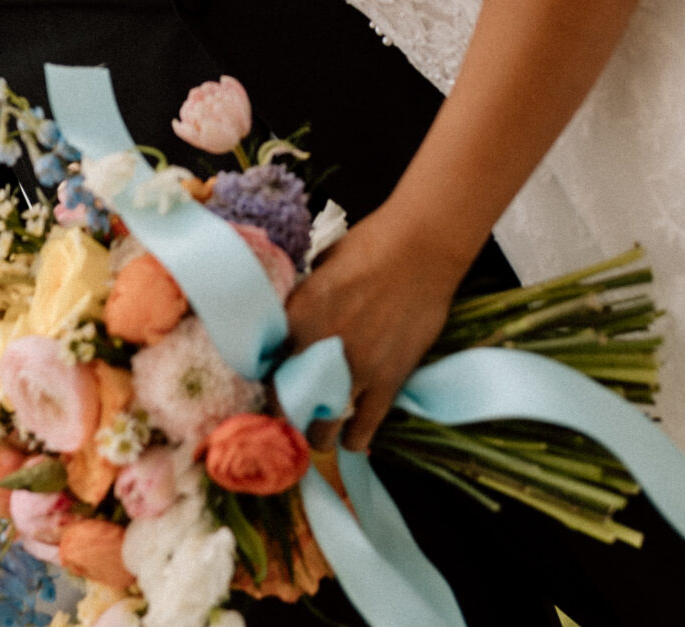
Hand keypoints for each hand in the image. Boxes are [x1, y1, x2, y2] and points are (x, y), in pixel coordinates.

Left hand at [284, 204, 471, 451]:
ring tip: (320, 430)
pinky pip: (364, 428)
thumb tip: (293, 319)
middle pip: (286, 404)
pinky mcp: (388, 382)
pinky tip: (350, 438)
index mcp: (295, 316)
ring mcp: (355, 370)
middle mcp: (318, 349)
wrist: (421, 248)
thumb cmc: (369, 245)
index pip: (263, 365)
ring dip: (319, 432)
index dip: (264, 379)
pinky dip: (354, 438)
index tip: (269, 384)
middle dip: (287, 413)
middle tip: (293, 411)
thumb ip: (303, 300)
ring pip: (323, 427)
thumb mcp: (319, 267)